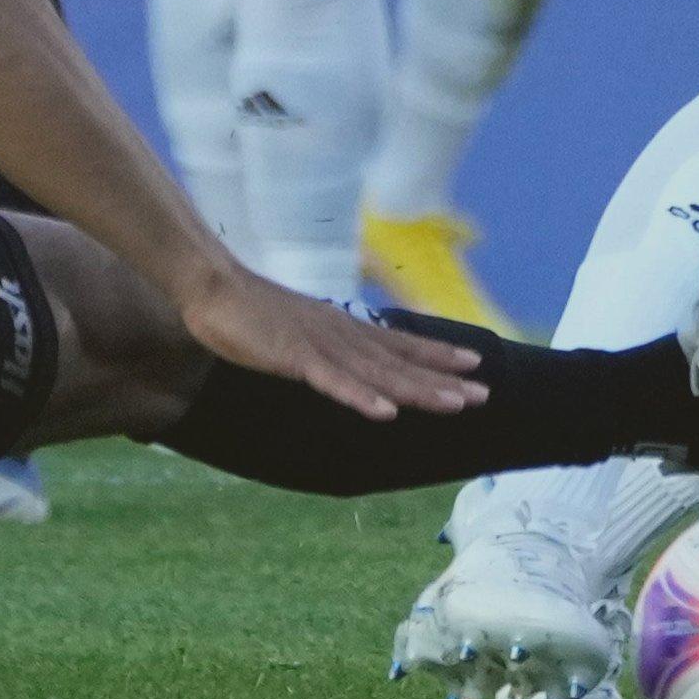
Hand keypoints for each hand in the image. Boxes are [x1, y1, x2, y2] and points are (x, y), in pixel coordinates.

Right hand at [178, 263, 487, 422]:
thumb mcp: (299, 328)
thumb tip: (348, 359)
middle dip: (444, 378)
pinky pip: (333, 382)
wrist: (212, 286)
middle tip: (486, 393)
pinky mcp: (295, 357)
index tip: (476, 364)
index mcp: (342, 327)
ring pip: (378, 373)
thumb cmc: (250, 310)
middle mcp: (341, 333)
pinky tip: (385, 411)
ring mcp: (320, 345)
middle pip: (400, 361)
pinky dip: (361, 396)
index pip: (399, 343)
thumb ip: (326, 345)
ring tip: (455, 404)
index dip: (438, 355)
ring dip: (417, 390)